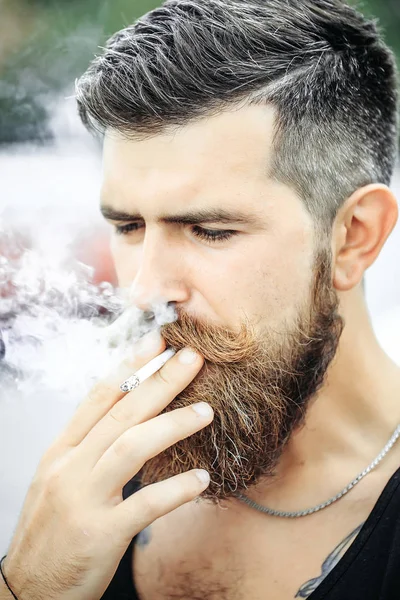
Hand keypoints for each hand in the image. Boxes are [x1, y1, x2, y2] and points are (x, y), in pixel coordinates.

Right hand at [2, 336, 212, 599]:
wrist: (27, 590)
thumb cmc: (52, 531)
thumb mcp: (61, 480)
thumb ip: (90, 448)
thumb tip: (130, 416)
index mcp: (61, 451)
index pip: (98, 397)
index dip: (129, 365)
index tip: (157, 340)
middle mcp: (70, 468)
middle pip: (121, 413)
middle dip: (160, 381)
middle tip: (193, 357)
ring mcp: (83, 500)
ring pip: (132, 447)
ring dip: (173, 425)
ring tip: (207, 411)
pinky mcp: (99, 535)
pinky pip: (144, 505)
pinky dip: (176, 490)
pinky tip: (201, 479)